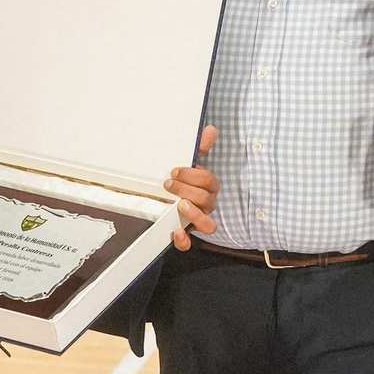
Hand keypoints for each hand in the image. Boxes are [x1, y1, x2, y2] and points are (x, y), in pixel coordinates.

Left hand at [167, 125, 219, 250]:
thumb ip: (199, 148)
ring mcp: (198, 221)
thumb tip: (210, 129)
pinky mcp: (186, 234)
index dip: (193, 175)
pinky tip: (176, 232)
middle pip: (207, 200)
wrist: (162, 198)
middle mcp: (206, 205)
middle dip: (187, 190)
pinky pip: (190, 243)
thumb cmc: (180, 180)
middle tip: (169, 184)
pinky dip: (184, 239)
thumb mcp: (188, 164)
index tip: (174, 170)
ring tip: (180, 205)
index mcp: (208, 188)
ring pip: (208, 225)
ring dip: (195, 214)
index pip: (209, 181)